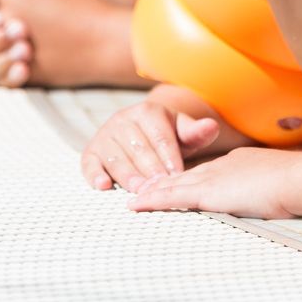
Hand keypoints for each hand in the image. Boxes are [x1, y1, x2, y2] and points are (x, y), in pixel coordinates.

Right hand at [81, 99, 219, 190]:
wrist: (141, 130)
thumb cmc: (166, 137)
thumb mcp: (182, 132)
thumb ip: (196, 132)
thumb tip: (212, 126)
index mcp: (147, 111)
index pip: (159, 136)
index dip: (169, 157)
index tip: (179, 176)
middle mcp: (123, 119)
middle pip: (138, 148)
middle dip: (150, 170)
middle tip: (160, 189)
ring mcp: (106, 135)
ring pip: (116, 156)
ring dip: (127, 174)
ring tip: (139, 190)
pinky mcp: (92, 150)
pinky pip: (89, 162)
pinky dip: (94, 174)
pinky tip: (103, 186)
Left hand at [129, 147, 294, 218]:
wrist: (298, 178)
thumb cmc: (297, 184)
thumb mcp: (276, 182)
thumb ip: (264, 186)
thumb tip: (267, 194)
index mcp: (234, 164)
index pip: (204, 172)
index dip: (185, 177)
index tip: (170, 181)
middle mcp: (218, 167)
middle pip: (183, 175)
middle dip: (161, 181)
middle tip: (140, 186)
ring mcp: (211, 178)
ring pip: (172, 184)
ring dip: (151, 190)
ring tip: (132, 195)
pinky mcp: (207, 192)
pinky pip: (172, 196)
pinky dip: (153, 200)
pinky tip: (137, 203)